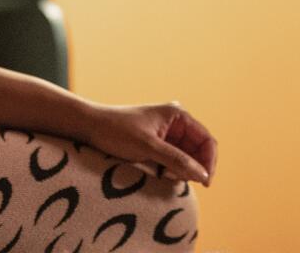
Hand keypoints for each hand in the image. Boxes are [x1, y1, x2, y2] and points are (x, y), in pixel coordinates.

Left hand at [81, 102, 216, 186]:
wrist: (90, 126)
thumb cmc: (117, 131)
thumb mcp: (148, 147)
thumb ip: (177, 160)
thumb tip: (203, 175)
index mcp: (178, 114)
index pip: (207, 140)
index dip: (209, 162)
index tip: (205, 183)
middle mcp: (175, 122)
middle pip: (198, 150)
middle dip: (194, 168)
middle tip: (180, 182)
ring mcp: (166, 133)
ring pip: (186, 158)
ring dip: (182, 171)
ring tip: (166, 177)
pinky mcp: (157, 144)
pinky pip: (174, 160)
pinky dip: (172, 170)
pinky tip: (161, 176)